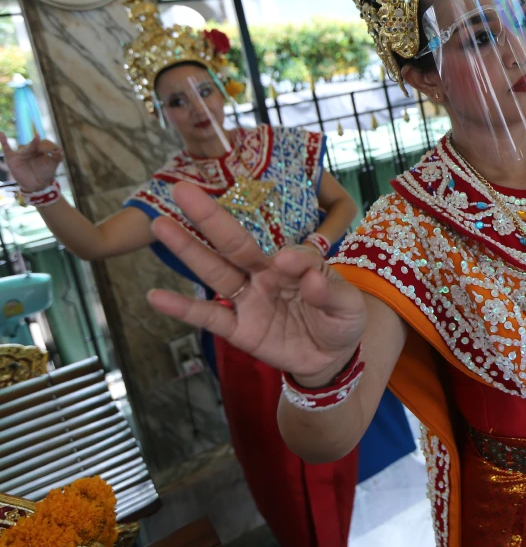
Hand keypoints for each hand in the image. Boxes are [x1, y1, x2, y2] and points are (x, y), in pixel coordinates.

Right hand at [1, 132, 62, 192]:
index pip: (44, 143)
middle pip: (35, 144)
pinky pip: (6, 149)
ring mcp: (21, 153)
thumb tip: (60, 149)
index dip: (50, 147)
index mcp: (40, 148)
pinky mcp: (12, 158)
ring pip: (26, 148)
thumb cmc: (46, 173)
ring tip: (37, 138)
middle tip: (47, 143)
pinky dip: (3, 141)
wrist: (37, 185)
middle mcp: (30, 149)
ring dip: (32, 144)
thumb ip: (57, 157)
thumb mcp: (53, 164)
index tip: (57, 151)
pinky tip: (1, 133)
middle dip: (41, 144)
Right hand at [146, 182, 366, 383]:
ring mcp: (249, 302)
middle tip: (182, 189)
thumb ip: (331, 290)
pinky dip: (182, 309)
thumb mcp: (348, 305)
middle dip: (210, 218)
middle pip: (234, 245)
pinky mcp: (239, 330)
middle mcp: (264, 277)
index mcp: (293, 265)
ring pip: (215, 273)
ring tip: (160, 225)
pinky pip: (208, 318)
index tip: (287, 263)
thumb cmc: (341, 320)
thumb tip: (308, 277)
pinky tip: (156, 296)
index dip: (289, 257)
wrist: (332, 357)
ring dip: (188, 250)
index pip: (287, 253)